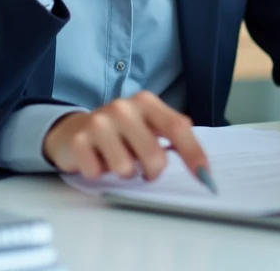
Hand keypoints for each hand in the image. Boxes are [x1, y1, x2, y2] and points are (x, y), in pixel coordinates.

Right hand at [43, 91, 209, 181]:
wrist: (74, 130)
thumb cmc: (120, 133)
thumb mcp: (148, 126)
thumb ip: (173, 138)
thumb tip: (203, 168)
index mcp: (146, 102)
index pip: (177, 126)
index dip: (193, 153)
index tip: (205, 177)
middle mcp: (123, 107)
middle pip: (154, 156)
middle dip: (152, 172)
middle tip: (142, 168)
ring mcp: (99, 122)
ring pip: (126, 169)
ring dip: (124, 174)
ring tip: (116, 160)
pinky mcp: (79, 140)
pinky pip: (99, 173)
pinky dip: (100, 174)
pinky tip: (97, 160)